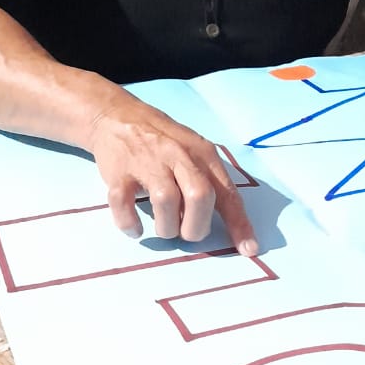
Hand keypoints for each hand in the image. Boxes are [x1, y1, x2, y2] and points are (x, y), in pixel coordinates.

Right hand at [87, 91, 257, 250]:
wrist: (116, 116)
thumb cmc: (162, 140)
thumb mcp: (194, 151)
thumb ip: (210, 181)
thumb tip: (227, 223)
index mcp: (203, 154)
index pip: (227, 192)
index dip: (239, 223)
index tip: (248, 249)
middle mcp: (178, 155)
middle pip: (199, 196)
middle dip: (196, 226)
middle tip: (187, 232)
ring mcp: (147, 162)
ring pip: (165, 200)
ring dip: (167, 227)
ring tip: (165, 229)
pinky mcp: (119, 171)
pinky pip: (124, 203)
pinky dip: (130, 222)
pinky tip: (135, 229)